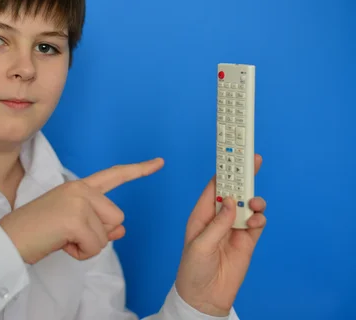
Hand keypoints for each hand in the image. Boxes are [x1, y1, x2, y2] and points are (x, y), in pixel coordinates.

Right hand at [0, 157, 164, 263]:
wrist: (10, 239)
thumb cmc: (38, 232)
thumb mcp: (73, 226)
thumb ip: (99, 224)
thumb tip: (121, 230)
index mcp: (78, 186)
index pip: (114, 175)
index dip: (139, 170)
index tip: (159, 162)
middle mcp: (80, 188)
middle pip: (116, 217)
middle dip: (98, 234)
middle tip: (68, 233)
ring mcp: (78, 201)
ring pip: (106, 234)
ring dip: (88, 245)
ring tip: (62, 238)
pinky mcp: (75, 218)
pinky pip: (95, 246)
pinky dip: (80, 253)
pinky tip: (61, 243)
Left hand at [175, 154, 266, 315]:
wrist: (205, 297)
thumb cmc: (193, 269)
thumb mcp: (200, 245)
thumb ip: (218, 224)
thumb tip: (233, 202)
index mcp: (202, 214)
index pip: (214, 187)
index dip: (224, 170)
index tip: (233, 155)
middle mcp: (219, 218)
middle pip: (234, 191)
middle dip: (244, 176)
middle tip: (255, 161)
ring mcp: (234, 228)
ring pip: (248, 206)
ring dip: (254, 200)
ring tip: (256, 202)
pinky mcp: (247, 241)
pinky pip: (257, 223)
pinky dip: (259, 218)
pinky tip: (257, 220)